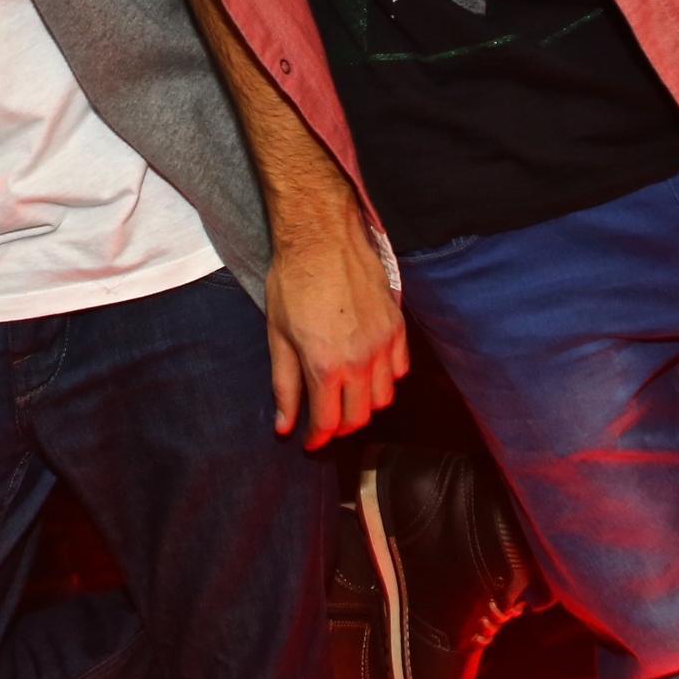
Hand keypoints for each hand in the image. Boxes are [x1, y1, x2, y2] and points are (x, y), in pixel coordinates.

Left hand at [265, 207, 407, 451]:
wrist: (322, 237)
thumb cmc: (293, 280)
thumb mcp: (278, 335)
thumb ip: (284, 385)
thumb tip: (284, 424)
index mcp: (325, 365)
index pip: (329, 422)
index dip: (318, 439)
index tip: (310, 441)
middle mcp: (360, 360)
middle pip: (359, 416)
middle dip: (340, 425)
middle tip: (325, 418)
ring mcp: (383, 343)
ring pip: (384, 397)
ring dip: (365, 405)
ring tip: (346, 396)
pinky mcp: (397, 326)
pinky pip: (401, 369)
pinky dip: (387, 378)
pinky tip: (369, 370)